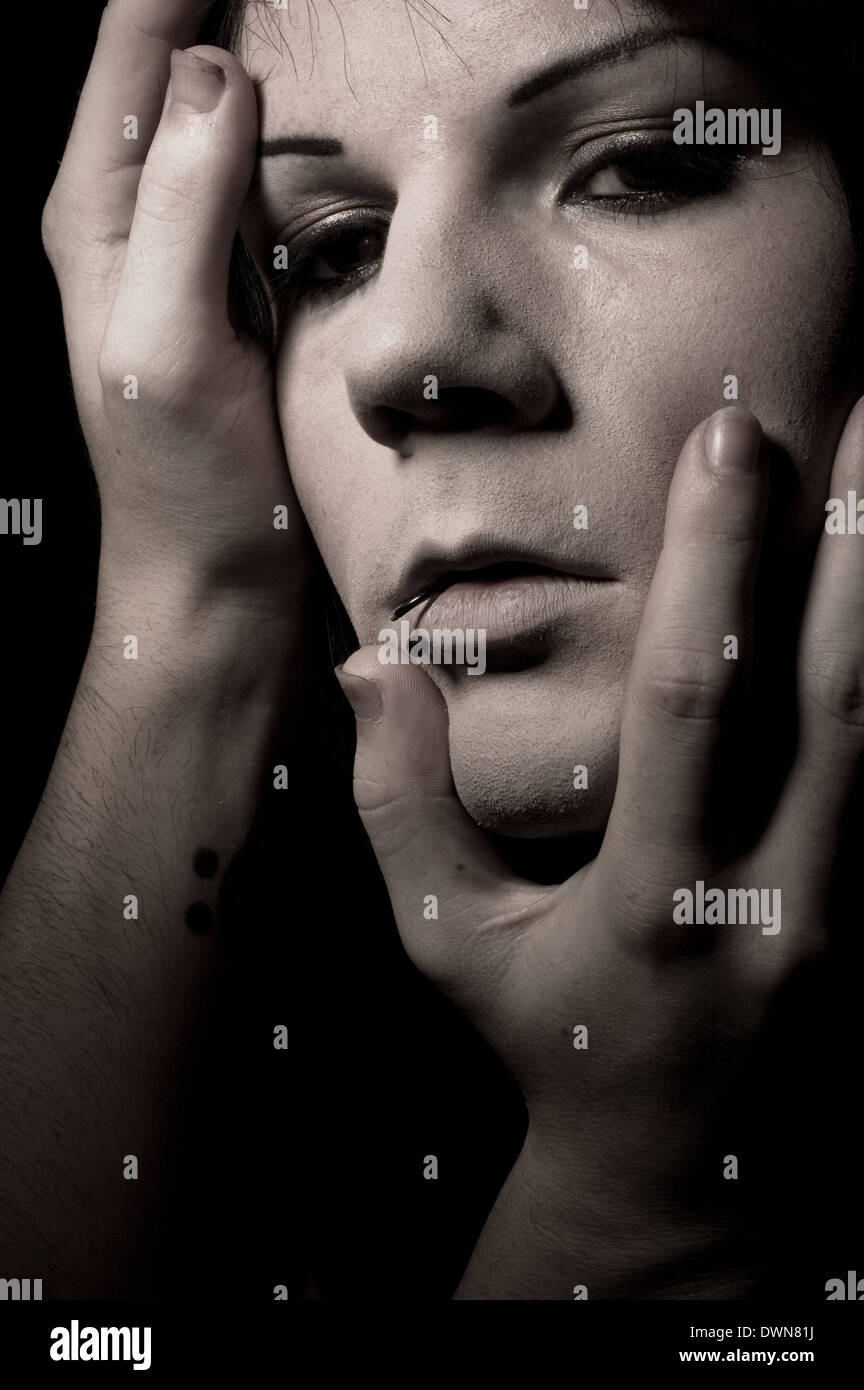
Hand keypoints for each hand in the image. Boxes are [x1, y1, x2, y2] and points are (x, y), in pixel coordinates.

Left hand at [42, 0, 307, 618]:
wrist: (217, 588)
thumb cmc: (184, 491)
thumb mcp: (170, 348)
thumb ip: (184, 208)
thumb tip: (216, 72)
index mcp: (98, 213)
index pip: (134, 40)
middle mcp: (141, 216)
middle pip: (178, 55)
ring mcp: (199, 250)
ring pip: (236, 108)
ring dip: (282, 49)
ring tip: (344, 16)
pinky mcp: (251, 288)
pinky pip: (282, 179)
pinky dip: (317, 133)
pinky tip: (359, 115)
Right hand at [336, 399, 862, 1295]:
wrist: (684, 1171)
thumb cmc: (551, 1042)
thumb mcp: (450, 945)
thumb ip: (402, 805)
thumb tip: (372, 667)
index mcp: (655, 894)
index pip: (693, 704)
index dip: (715, 567)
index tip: (728, 443)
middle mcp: (775, 893)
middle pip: (835, 695)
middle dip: (852, 541)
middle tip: (862, 409)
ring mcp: (847, 905)